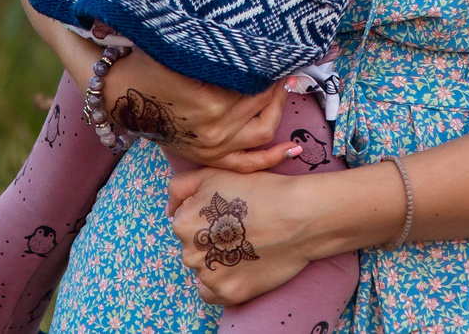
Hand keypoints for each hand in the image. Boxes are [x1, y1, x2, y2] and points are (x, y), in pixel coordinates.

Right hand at [102, 54, 296, 173]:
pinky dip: (272, 158)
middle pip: (264, 107)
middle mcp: (216, 130)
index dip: (272, 68)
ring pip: (263, 133)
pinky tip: (293, 148)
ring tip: (283, 90)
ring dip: (278, 111)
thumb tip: (258, 47)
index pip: (258, 85)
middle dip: (278, 86)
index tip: (280, 54)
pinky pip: (247, 164)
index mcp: (212, 103)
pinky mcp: (208, 156)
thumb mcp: (186, 53)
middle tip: (283, 68)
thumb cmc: (151, 64)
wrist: (120, 92)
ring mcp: (213, 148)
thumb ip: (221, 54)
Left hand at [166, 167, 325, 306]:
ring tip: (246, 246)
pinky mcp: (229, 294)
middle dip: (211, 241)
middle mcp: (190, 252)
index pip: (184, 225)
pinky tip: (240, 267)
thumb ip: (181, 186)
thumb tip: (169, 211)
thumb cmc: (260, 190)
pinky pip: (211, 293)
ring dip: (218, 262)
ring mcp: (209, 276)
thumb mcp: (215, 174)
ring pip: (204, 270)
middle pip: (193, 249)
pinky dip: (223, 283)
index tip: (229, 214)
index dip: (207, 218)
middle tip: (240, 230)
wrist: (299, 215)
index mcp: (183, 223)